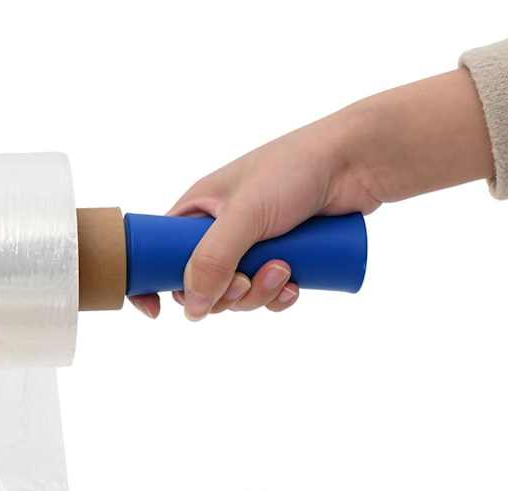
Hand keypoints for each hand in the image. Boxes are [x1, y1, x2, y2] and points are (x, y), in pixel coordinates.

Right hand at [130, 69, 493, 320]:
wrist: (357, 162)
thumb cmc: (295, 171)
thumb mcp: (245, 214)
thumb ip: (212, 259)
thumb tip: (190, 308)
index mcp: (199, 209)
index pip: (157, 251)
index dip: (150, 282)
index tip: (154, 310)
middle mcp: (221, 229)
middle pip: (201, 285)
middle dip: (225, 295)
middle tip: (248, 281)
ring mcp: (252, 245)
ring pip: (237, 294)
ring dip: (258, 295)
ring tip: (284, 272)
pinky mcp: (283, 257)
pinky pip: (268, 294)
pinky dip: (279, 297)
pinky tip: (296, 286)